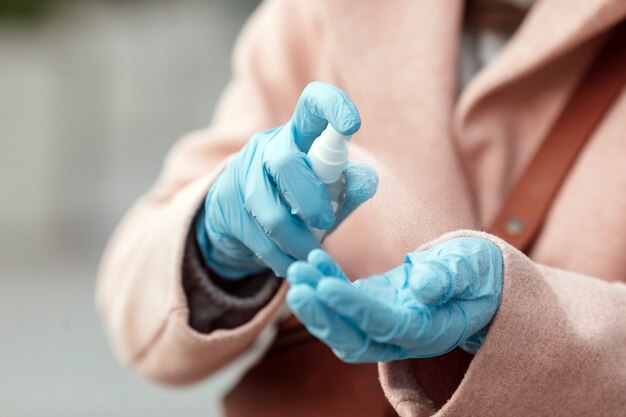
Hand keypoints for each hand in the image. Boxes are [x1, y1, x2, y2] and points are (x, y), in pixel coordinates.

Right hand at [197, 82, 377, 278]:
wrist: (240, 219)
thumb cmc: (298, 201)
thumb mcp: (330, 193)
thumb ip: (350, 187)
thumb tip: (366, 179)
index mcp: (299, 134)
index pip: (312, 104)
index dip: (332, 107)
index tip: (352, 124)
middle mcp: (267, 146)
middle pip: (286, 163)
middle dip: (311, 200)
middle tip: (326, 224)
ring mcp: (242, 173)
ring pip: (271, 211)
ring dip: (297, 241)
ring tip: (312, 255)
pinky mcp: (225, 204)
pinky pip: (258, 238)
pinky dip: (281, 258)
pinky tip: (292, 264)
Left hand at [286, 237, 502, 361]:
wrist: (475, 277)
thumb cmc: (478, 272)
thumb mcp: (472, 268)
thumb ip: (451, 277)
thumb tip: (422, 287)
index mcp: (431, 331)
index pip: (386, 326)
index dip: (354, 309)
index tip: (325, 286)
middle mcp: (403, 337)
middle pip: (355, 339)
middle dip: (323, 316)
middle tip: (297, 287)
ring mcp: (385, 324)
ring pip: (343, 327)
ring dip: (316, 303)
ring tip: (296, 272)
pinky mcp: (374, 306)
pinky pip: (345, 301)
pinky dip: (326, 282)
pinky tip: (313, 260)